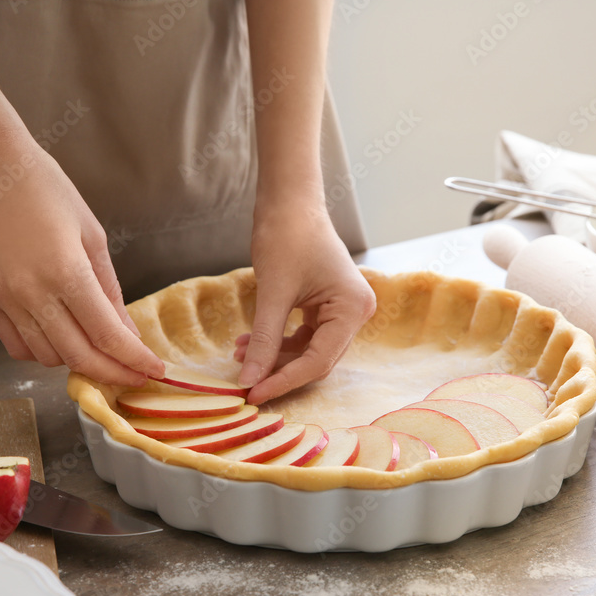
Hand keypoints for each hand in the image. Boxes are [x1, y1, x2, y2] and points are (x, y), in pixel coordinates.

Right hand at [0, 133, 163, 385]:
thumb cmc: (46, 189)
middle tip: (136, 375)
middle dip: (114, 373)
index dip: (135, 360)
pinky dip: (44, 352)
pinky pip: (17, 346)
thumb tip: (128, 335)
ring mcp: (5, 300)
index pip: (108, 336)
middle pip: (79, 357)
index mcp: (66, 272)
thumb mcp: (92, 236)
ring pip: (48, 357)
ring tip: (100, 351)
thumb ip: (110, 291)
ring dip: (78, 362)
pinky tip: (62, 339)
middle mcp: (32, 293)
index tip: (155, 370)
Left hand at [236, 197, 375, 404]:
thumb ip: (264, 340)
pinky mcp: (327, 306)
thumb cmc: (286, 236)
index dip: (284, 380)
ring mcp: (343, 310)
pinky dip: (278, 342)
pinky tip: (249, 343)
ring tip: (240, 354)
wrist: (288, 202)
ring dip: (275, 356)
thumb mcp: (273, 293)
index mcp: (352, 309)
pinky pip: (304, 336)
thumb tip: (249, 381)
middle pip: (317, 360)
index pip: (319, 361)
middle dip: (278, 370)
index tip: (253, 393)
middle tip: (245, 383)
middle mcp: (356, 313)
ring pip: (308, 350)